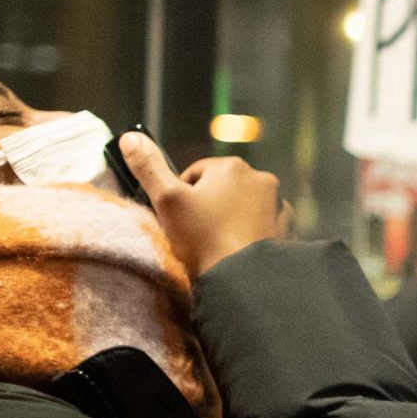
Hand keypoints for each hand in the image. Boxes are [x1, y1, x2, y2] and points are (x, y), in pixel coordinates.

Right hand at [118, 133, 291, 275]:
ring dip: (232, 219)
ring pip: (243, 207)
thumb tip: (130, 136)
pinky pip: (264, 225)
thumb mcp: (167, 200)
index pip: (196, 175)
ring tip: (218, 244)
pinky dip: (252, 234)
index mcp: (231, 166)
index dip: (181, 197)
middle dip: (208, 207)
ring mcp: (277, 204)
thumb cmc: (203, 239)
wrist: (243, 280)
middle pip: (222, 189)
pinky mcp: (286, 229)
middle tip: (196, 235)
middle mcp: (260, 178)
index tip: (179, 220)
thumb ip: (148, 167)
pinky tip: (239, 250)